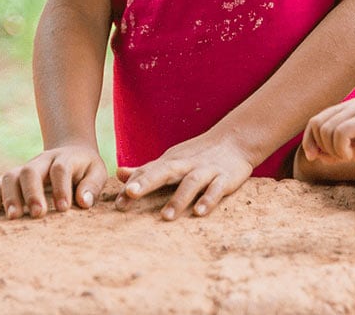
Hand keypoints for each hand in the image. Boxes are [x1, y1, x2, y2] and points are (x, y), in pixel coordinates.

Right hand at [0, 145, 106, 219]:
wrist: (71, 152)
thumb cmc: (85, 169)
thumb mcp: (97, 172)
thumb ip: (92, 185)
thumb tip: (83, 202)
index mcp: (66, 157)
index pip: (60, 169)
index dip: (61, 188)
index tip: (64, 208)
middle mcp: (43, 160)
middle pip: (31, 170)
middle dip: (32, 193)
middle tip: (38, 214)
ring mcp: (26, 167)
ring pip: (12, 175)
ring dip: (10, 196)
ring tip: (14, 216)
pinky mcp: (14, 177)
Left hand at [114, 132, 253, 219]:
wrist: (236, 139)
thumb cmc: (198, 154)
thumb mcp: (172, 159)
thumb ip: (147, 169)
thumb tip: (119, 173)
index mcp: (172, 161)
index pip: (149, 172)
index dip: (133, 186)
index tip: (118, 203)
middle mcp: (187, 164)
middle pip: (165, 171)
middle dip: (148, 181)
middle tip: (131, 194)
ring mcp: (207, 170)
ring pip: (191, 182)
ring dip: (179, 198)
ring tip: (166, 216)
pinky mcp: (225, 178)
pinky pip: (216, 189)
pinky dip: (208, 200)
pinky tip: (199, 212)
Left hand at [302, 98, 354, 172]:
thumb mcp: (352, 151)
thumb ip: (332, 149)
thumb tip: (313, 153)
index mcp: (346, 110)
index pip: (315, 121)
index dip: (309, 140)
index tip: (313, 158)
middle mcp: (352, 105)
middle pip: (318, 124)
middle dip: (321, 147)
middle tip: (338, 158)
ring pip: (328, 129)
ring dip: (332, 150)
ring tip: (347, 157)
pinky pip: (340, 133)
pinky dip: (341, 150)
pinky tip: (352, 157)